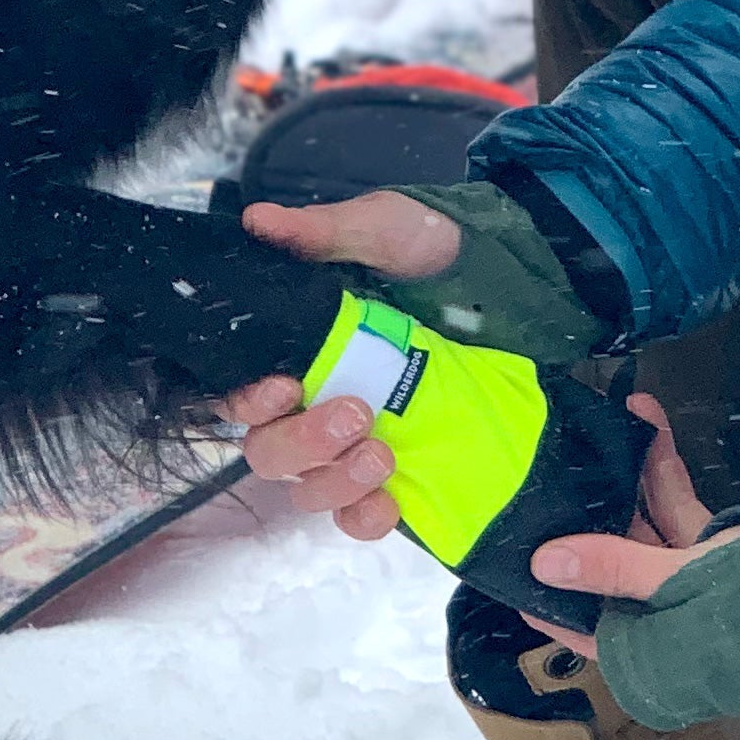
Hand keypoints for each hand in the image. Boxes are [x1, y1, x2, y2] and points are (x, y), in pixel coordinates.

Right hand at [215, 192, 466, 537]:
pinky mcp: (397, 469)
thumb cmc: (425, 248)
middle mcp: (312, 404)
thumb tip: (260, 220)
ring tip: (382, 454)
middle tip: (356, 413)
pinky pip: (361, 516)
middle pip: (270, 453)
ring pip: (311, 489)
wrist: (497, 277)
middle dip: (303, 442)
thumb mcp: (380, 229)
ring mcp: (353, 442)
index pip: (242, 398)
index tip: (284, 386)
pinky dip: (366, 518)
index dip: (249, 402)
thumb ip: (323, 231)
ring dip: (336, 482)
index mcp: (294, 353)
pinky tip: (389, 504)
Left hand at [522, 394, 739, 654]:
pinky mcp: (716, 556)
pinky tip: (650, 425)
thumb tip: (543, 562)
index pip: (574, 622)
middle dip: (586, 511)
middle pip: (606, 567)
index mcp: (640, 656)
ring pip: (644, 532)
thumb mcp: (678, 584)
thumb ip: (612, 568)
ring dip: (628, 480)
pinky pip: (680, 515)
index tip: (508, 543)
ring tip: (600, 425)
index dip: (543, 587)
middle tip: (550, 466)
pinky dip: (665, 475)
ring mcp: (688, 588)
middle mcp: (657, 625)